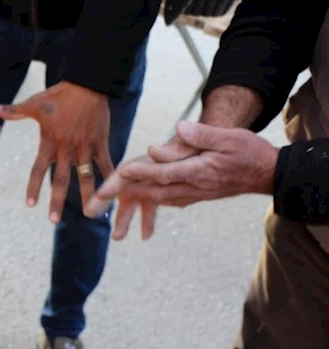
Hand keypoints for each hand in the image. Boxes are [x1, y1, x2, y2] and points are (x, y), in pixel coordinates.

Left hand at [0, 81, 110, 222]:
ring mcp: (85, 147)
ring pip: (86, 177)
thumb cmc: (60, 95)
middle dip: (57, 201)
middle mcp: (67, 149)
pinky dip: (110, 178)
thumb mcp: (35, 103)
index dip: (33, 187)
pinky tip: (114, 193)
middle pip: (60, 180)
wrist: (88, 83)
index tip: (30, 204)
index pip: (38, 170)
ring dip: (88, 197)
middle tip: (53, 220)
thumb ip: (14, 111)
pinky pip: (106, 164)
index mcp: (50, 143)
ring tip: (90, 214)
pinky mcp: (100, 142)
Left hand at [86, 121, 278, 239]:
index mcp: (198, 172)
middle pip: (151, 192)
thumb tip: (179, 129)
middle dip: (123, 196)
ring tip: (111, 203)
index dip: (140, 173)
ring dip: (133, 203)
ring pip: (156, 199)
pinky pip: (167, 200)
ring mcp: (192, 194)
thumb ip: (203, 134)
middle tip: (98, 201)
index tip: (119, 173)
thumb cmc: (249, 152)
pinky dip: (150, 202)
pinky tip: (138, 201)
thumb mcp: (230, 137)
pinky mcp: (194, 195)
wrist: (266, 173)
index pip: (162, 173)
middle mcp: (191, 187)